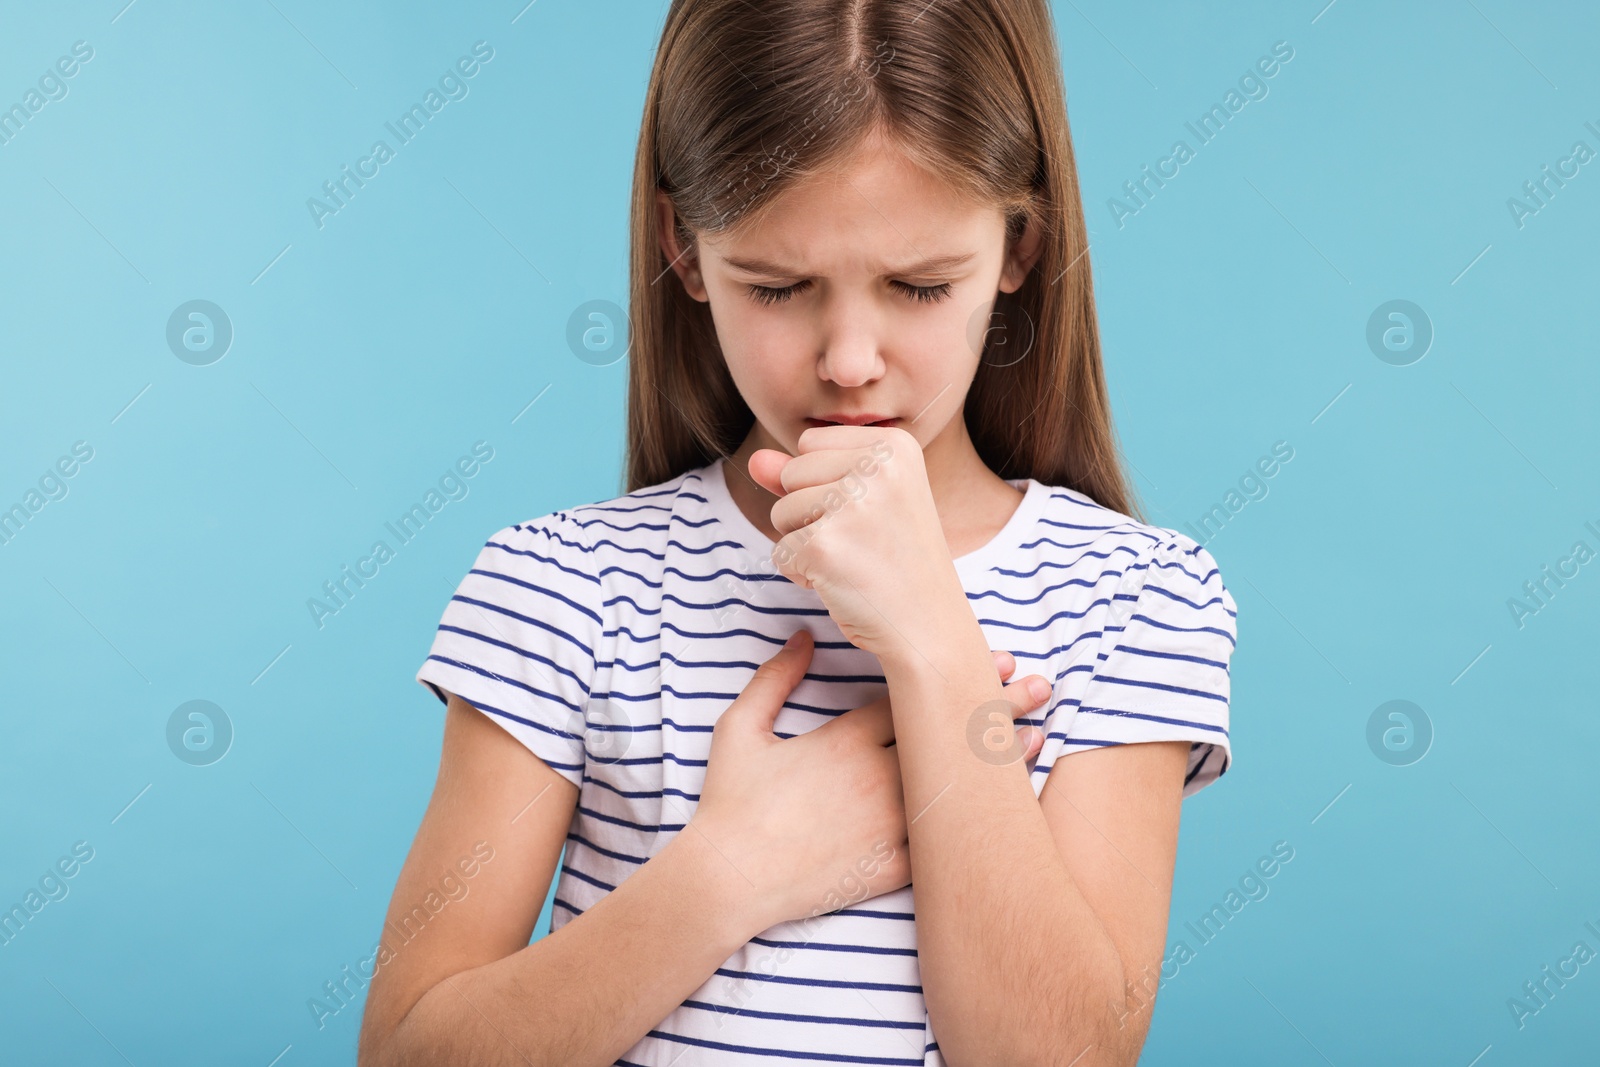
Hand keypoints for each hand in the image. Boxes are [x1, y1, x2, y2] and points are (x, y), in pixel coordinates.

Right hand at [691, 629, 1051, 934]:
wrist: (729, 878)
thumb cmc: (731, 804)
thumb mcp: (740, 730)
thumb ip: (774, 679)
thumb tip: (804, 638)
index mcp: (846, 739)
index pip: (913, 696)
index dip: (955, 675)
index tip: (992, 657)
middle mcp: (878, 775)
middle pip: (947, 732)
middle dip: (995, 705)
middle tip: (1039, 684)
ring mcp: (889, 822)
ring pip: (957, 784)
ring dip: (999, 759)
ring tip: (1038, 736)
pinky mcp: (892, 866)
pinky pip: (946, 841)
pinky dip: (978, 822)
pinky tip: (1006, 810)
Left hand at [747, 425, 966, 660]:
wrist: (929, 627)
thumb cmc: (897, 563)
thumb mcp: (861, 503)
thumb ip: (806, 474)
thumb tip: (754, 460)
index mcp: (894, 446)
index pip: (810, 442)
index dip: (824, 484)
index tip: (870, 513)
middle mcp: (878, 466)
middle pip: (791, 474)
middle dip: (810, 513)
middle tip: (863, 541)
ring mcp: (851, 505)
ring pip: (780, 511)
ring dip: (805, 543)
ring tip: (854, 560)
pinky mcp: (825, 546)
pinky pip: (780, 551)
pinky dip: (802, 574)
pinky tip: (843, 583)